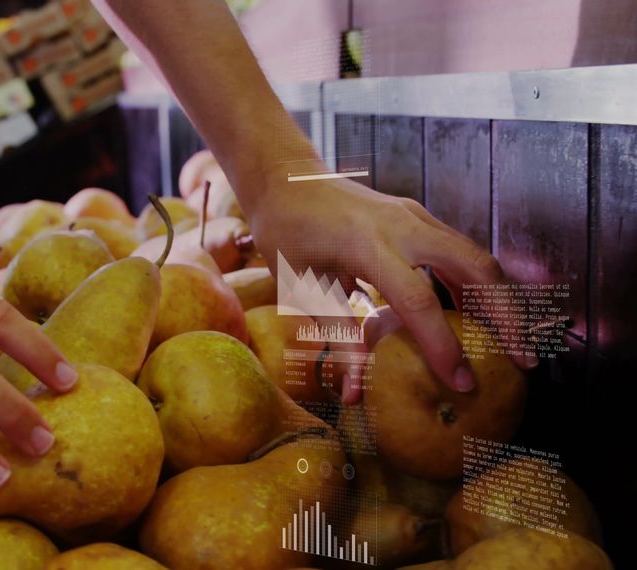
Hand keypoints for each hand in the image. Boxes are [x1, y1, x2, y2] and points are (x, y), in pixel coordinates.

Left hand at [244, 168, 537, 403]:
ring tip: (514, 344)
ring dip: (501, 299)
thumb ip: (336, 337)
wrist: (286, 178)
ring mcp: (415, 215)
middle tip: (525, 361)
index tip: (463, 382)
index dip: (443, 346)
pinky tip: (480, 317)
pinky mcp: (419, 216)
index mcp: (367, 245)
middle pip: (475, 268)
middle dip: (507, 316)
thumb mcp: (300, 289)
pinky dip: (477, 283)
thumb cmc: (286, 235)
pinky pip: (460, 250)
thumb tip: (355, 393)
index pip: (418, 302)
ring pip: (476, 256)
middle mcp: (402, 225)